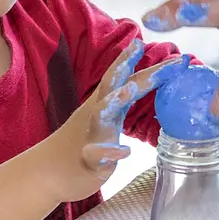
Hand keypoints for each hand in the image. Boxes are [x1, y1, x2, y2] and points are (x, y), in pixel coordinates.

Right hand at [39, 41, 166, 202]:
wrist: (48, 172)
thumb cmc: (84, 142)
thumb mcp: (104, 117)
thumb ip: (122, 100)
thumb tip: (144, 84)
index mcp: (106, 104)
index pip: (125, 78)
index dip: (147, 65)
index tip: (170, 52)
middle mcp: (97, 114)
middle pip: (111, 84)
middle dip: (125, 65)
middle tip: (140, 46)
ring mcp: (91, 135)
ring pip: (100, 114)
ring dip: (114, 100)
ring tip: (128, 90)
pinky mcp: (87, 160)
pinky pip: (97, 155)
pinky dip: (110, 153)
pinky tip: (124, 152)